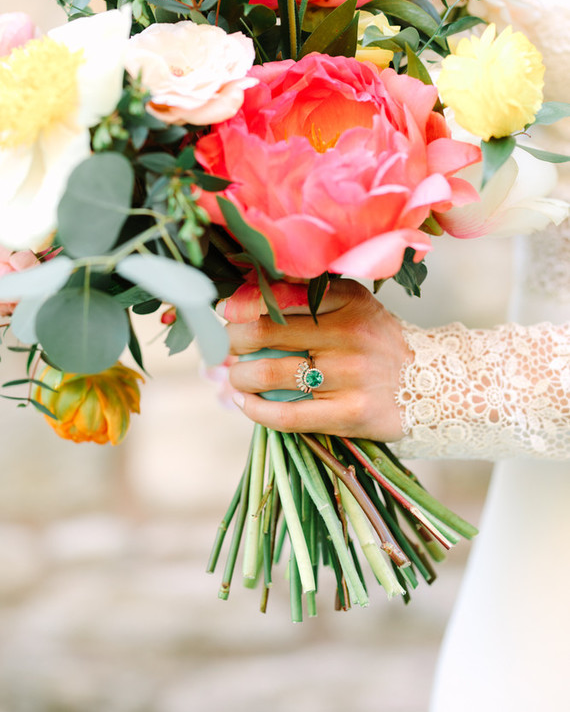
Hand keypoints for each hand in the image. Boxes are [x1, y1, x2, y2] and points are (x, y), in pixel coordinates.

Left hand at [225, 279, 410, 440]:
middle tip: (227, 348)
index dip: (243, 305)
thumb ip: (308, 296)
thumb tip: (243, 298)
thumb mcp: (354, 306)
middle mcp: (351, 333)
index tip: (226, 312)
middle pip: (266, 333)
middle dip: (233, 341)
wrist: (433, 387)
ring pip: (269, 374)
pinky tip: (245, 403)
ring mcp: (352, 376)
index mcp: (349, 300)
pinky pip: (287, 415)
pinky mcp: (351, 414)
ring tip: (236, 376)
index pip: (280, 296)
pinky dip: (256, 410)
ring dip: (239, 376)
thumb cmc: (376, 343)